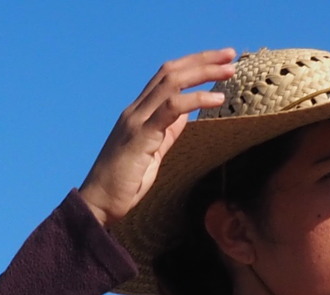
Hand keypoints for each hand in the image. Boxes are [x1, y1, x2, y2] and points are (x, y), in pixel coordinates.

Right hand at [78, 51, 236, 227]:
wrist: (98, 204)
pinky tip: (217, 99)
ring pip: (172, 82)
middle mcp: (135, 111)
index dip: (193, 64)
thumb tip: (185, 114)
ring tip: (230, 72)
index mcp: (138, 113)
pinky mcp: (141, 135)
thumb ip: (167, 131)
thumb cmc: (124, 184)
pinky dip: (197, 99)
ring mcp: (136, 121)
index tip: (220, 62)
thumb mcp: (152, 152)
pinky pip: (171, 107)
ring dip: (203, 72)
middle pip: (171, 71)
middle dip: (203, 60)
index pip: (166, 76)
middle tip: (231, 55)